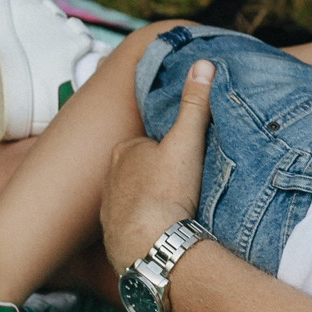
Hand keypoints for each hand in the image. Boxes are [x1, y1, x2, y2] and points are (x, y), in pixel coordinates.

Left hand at [100, 59, 213, 271]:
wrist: (150, 247)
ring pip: (132, 199)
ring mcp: (108, 209)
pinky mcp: (112, 237)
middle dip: (157, 177)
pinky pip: (130, 226)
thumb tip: (203, 64)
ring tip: (175, 213)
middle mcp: (109, 178)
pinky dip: (143, 228)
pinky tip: (162, 234)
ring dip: (150, 204)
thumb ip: (195, 105)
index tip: (186, 163)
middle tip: (183, 188)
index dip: (168, 152)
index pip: (148, 144)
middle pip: (139, 172)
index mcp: (124, 151)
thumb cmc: (166, 193)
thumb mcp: (186, 143)